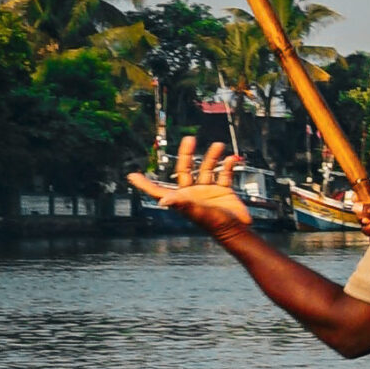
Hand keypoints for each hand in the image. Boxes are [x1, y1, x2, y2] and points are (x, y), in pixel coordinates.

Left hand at [129, 138, 252, 230]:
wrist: (237, 229)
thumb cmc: (216, 224)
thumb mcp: (198, 212)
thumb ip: (182, 204)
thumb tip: (162, 200)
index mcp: (182, 199)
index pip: (159, 190)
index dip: (145, 184)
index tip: (132, 176)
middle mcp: (193, 193)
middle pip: (185, 170)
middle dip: (186, 154)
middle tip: (189, 139)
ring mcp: (208, 190)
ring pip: (207, 168)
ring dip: (212, 156)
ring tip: (218, 145)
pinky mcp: (222, 190)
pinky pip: (223, 174)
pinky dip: (227, 165)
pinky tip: (231, 159)